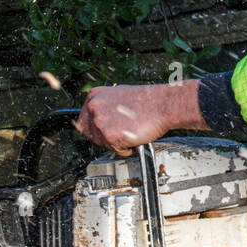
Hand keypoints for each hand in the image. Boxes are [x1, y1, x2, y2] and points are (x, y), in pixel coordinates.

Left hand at [75, 81, 204, 154]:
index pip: (83, 121)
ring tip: (130, 131)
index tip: (106, 131)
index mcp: (93, 96)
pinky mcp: (111, 136)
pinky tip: (134, 136)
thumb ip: (103, 106)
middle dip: (106, 137)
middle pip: (91, 135)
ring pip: (103, 144)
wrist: (163, 104)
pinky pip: (114, 150)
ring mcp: (101, 122)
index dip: (95, 130)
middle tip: (122, 130)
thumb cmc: (145, 101)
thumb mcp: (118, 95)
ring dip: (116, 143)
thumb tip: (96, 118)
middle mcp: (94, 108)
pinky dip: (125, 149)